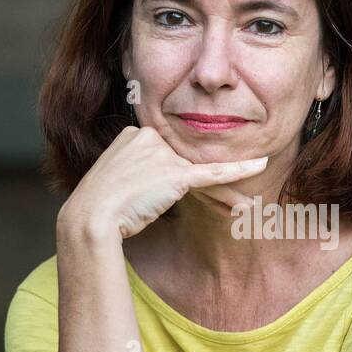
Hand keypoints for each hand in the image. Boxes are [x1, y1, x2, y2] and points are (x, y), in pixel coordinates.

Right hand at [57, 125, 267, 240]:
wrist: (90, 218)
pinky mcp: (176, 175)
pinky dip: (239, 171)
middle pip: (187, 163)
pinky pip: (213, 172)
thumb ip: (139, 173)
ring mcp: (163, 156)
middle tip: (228, 205)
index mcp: (135, 133)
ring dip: (223, 194)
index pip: (167, 154)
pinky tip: (261, 165)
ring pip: (201, 173)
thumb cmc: (101, 206)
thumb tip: (155, 186)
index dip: (178, 179)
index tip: (179, 195)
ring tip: (243, 207)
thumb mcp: (117, 180)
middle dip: (206, 188)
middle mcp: (150, 137)